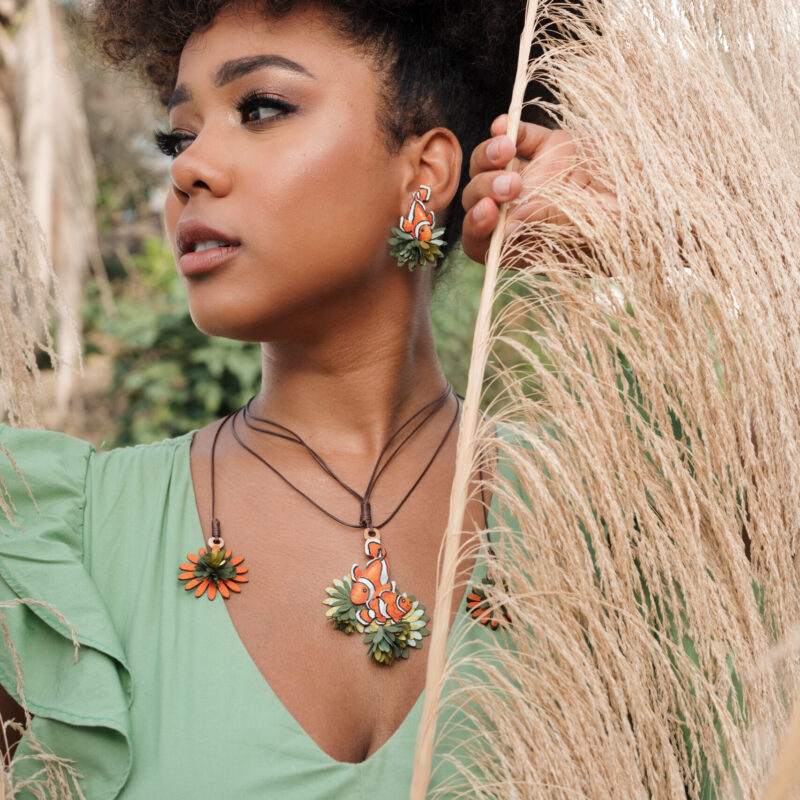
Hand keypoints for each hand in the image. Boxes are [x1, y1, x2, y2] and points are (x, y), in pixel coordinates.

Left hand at [461, 114, 618, 264]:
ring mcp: (533, 177)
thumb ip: (551, 224)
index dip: (476, 228)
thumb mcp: (592, 231)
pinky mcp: (550, 147)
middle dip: (486, 189)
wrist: (662, 199)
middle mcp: (520, 212)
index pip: (481, 242)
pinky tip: (504, 126)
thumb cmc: (629, 229)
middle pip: (479, 200)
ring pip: (490, 166)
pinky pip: (520, 136)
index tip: (489, 212)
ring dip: (489, 158)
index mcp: (523, 244)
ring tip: (505, 151)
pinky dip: (507, 129)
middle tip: (511, 185)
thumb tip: (511, 221)